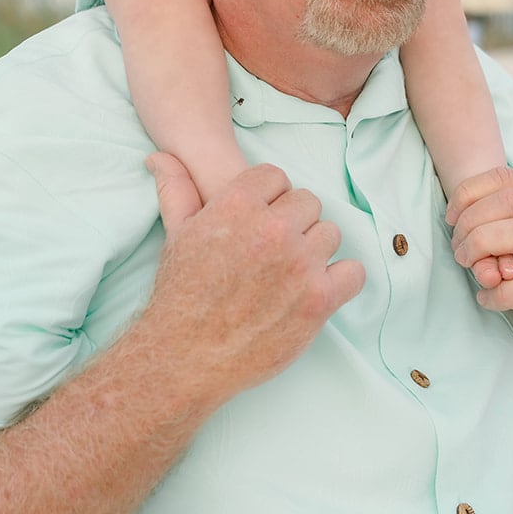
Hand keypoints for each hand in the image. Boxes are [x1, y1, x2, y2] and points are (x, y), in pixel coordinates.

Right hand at [144, 155, 364, 403]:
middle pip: (308, 203)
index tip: (259, 220)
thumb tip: (160, 156)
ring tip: (291, 272)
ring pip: (330, 234)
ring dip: (315, 250)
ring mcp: (299, 264)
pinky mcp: (319, 300)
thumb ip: (176, 188)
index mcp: (238, 205)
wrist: (186, 356)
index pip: (276, 177)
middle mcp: (273, 229)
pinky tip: (318, 288)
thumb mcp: (176, 234)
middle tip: (274, 251)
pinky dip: (341, 280)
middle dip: (293, 223)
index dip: (269, 198)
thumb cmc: (181, 294)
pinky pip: (353, 272)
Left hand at [445, 166, 512, 376]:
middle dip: (472, 224)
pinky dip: (500, 292)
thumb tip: (458, 226)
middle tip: (458, 250)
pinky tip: (487, 298)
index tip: (451, 218)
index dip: (468, 194)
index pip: (506, 178)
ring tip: (471, 268)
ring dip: (483, 249)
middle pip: (509, 202)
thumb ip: (498, 224)